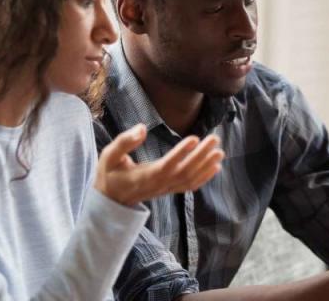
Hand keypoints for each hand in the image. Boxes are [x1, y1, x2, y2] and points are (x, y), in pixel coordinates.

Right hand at [94, 124, 223, 205]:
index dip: (181, 153)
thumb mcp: (109, 155)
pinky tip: (216, 167)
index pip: (166, 165)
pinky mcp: (169, 190)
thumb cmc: (109, 174)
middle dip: (201, 156)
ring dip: (206, 165)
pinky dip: (204, 177)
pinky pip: (189, 186)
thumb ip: (124, 142)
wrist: (111, 200)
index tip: (194, 139)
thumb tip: (141, 128)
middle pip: (183, 171)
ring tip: (219, 150)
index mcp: (143, 176)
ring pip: (189, 179)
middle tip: (214, 139)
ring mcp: (165, 189)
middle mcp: (157, 184)